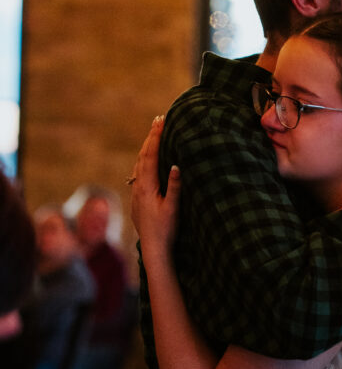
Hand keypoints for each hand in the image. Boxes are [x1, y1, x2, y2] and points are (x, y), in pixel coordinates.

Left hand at [130, 116, 180, 256]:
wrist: (152, 248)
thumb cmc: (165, 230)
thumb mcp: (173, 208)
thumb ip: (175, 187)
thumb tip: (177, 165)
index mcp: (147, 186)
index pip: (151, 154)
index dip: (156, 136)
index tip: (161, 120)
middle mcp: (138, 186)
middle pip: (143, 155)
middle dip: (150, 137)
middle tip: (158, 120)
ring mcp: (136, 192)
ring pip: (139, 164)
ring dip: (146, 148)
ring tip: (153, 135)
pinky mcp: (138, 199)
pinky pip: (139, 173)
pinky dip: (144, 160)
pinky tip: (147, 161)